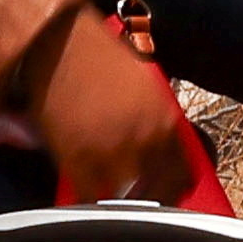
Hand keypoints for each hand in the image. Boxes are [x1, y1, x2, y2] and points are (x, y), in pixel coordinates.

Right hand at [27, 5, 194, 202]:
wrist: (58, 41)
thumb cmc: (98, 55)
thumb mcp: (145, 84)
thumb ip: (157, 120)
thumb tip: (160, 147)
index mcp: (165, 120)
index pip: (184, 173)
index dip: (177, 188)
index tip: (170, 192)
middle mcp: (143, 140)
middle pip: (157, 192)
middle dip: (150, 197)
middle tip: (140, 198)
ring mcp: (110, 154)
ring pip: (124, 199)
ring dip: (120, 200)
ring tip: (113, 194)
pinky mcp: (77, 161)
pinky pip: (90, 197)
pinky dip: (90, 198)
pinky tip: (89, 191)